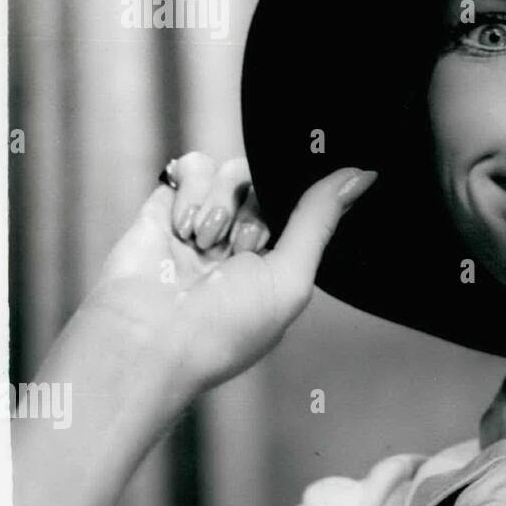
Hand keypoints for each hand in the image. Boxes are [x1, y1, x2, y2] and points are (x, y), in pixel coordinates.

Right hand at [80, 152, 376, 403]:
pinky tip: (184, 226)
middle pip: (270, 184)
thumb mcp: (291, 277)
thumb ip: (320, 220)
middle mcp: (245, 241)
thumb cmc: (222, 328)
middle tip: (238, 249)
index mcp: (281, 262)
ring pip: (234, 171)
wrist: (143, 340)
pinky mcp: (168, 206)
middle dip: (256, 211)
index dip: (301, 202)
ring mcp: (206, 222)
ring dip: (223, 202)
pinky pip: (194, 165)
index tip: (288, 213)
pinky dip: (192, 189)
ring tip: (205, 243)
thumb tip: (362, 175)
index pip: (304, 207)